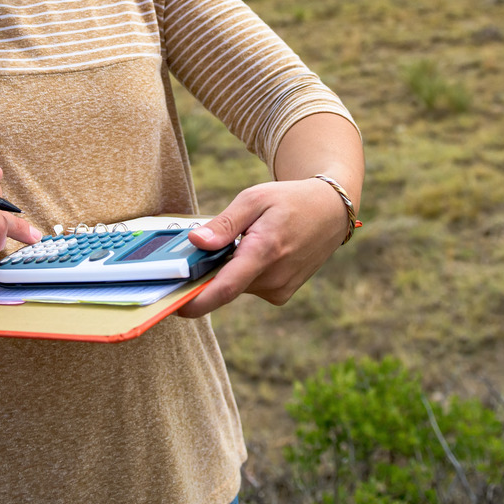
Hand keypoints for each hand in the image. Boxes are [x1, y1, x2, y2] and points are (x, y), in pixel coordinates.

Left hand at [175, 177, 348, 317]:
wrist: (330, 212)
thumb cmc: (290, 200)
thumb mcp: (255, 198)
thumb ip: (224, 223)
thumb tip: (196, 242)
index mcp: (265, 251)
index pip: (225, 288)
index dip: (196, 301)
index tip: (173, 305)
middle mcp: (274, 277)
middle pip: (225, 285)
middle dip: (208, 272)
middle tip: (207, 247)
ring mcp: (280, 289)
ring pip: (236, 286)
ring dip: (229, 269)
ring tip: (244, 240)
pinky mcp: (282, 294)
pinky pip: (249, 286)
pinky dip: (243, 272)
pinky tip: (257, 250)